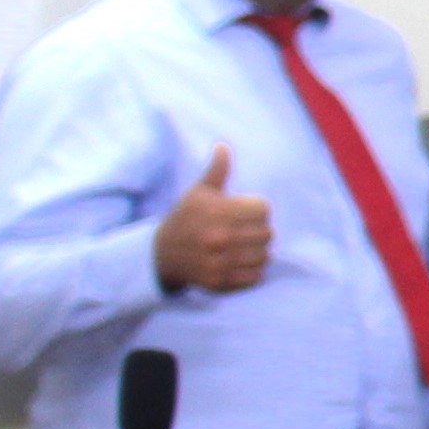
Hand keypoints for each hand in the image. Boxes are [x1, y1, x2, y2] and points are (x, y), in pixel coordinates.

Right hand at [154, 145, 272, 293]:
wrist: (161, 255)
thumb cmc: (185, 219)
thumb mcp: (198, 193)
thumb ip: (216, 170)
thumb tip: (223, 146)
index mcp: (217, 212)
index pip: (263, 209)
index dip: (257, 210)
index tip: (245, 213)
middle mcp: (219, 238)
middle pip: (267, 233)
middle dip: (259, 231)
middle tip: (244, 232)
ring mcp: (219, 262)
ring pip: (265, 256)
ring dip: (258, 252)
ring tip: (244, 248)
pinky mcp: (220, 282)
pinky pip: (256, 277)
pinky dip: (253, 272)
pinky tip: (240, 263)